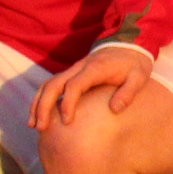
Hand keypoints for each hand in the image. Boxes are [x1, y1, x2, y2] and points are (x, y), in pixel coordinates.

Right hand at [33, 43, 152, 131]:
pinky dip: (41, 99)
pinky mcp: (70, 74)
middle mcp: (79, 68)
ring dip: (38, 104)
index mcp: (95, 69)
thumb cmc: (133, 64)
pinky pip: (50, 85)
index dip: (68, 103)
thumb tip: (114, 110)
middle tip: (41, 128)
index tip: (67, 121)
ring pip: (48, 84)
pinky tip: (37, 115)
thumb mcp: (139, 77)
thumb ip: (128, 92)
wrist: (128, 45)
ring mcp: (72, 70)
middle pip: (54, 84)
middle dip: (44, 106)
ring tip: (33, 125)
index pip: (75, 85)